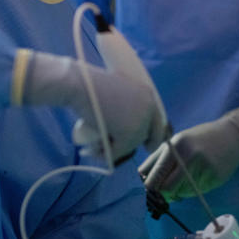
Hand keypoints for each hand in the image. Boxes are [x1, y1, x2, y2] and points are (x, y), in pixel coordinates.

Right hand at [18, 50, 166, 161]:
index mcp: (148, 94)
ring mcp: (140, 121)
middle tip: (109, 147)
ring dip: (115, 150)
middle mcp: (149, 107)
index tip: (147, 148)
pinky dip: (106, 154)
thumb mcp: (116, 91)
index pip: (158, 122)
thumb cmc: (90, 85)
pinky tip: (93, 152)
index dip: (154, 136)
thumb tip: (127, 130)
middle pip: (145, 135)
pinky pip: (119, 151)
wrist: (80, 84)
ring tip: (96, 148)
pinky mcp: (129, 134)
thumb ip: (126, 106)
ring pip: (130, 145)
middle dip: (129, 145)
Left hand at [139, 100, 238, 200]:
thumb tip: (142, 179)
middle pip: (167, 189)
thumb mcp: (175, 142)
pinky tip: (199, 176)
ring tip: (186, 177)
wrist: (231, 136)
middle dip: (165, 193)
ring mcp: (204, 168)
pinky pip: (196, 192)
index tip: (152, 188)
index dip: (151, 187)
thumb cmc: (197, 139)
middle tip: (168, 190)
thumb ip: (156, 160)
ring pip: (182, 193)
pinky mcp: (216, 178)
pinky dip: (193, 189)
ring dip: (180, 191)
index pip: (155, 178)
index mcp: (175, 147)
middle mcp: (190, 157)